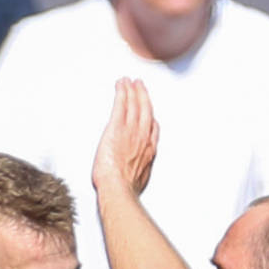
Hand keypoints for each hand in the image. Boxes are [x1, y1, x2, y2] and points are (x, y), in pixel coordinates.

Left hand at [93, 80, 158, 199]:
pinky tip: (121, 85)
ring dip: (132, 91)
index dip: (150, 117)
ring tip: (130, 82)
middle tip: (140, 86)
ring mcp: (130, 130)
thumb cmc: (125, 187)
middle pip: (145, 111)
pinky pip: (120, 105)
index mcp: (148, 150)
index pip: (152, 128)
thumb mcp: (139, 179)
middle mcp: (142, 136)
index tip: (149, 110)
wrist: (118, 186)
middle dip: (143, 96)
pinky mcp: (116, 127)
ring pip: (134, 104)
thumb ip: (139, 171)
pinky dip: (121, 93)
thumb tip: (135, 175)